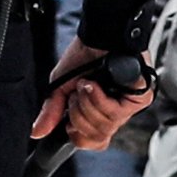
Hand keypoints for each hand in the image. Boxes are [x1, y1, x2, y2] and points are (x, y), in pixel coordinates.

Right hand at [30, 40, 154, 152]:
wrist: (98, 34)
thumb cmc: (84, 55)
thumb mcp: (61, 86)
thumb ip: (51, 111)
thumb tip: (37, 132)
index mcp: (99, 111)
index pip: (93, 142)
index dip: (77, 135)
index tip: (69, 121)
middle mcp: (115, 111)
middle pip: (96, 137)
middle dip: (78, 115)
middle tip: (77, 93)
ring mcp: (128, 106)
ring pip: (105, 126)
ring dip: (87, 103)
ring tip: (86, 83)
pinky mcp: (140, 98)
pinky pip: (115, 113)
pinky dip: (99, 99)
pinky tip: (95, 84)